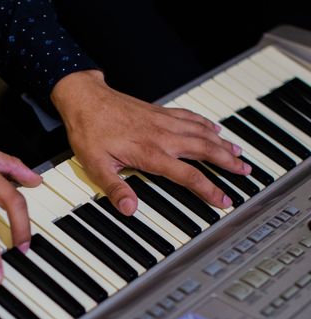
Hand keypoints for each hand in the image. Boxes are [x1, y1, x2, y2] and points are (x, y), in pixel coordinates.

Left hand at [51, 70, 250, 214]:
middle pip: (204, 151)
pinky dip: (205, 124)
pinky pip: (189, 117)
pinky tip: (215, 128)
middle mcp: (162, 136)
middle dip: (227, 163)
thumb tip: (130, 209)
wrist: (84, 99)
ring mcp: (162, 122)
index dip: (208, 189)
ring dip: (222, 143)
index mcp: (150, 153)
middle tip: (245, 173)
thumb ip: (115, 188)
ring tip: (239, 153)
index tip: (223, 200)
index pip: (188, 175)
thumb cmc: (89, 132)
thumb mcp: (96, 166)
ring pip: (201, 132)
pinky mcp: (158, 111)